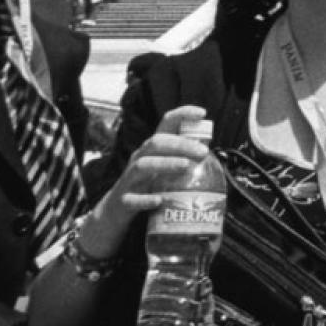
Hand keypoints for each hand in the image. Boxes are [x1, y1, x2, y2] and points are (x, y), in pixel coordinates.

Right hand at [92, 105, 212, 250]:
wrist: (116, 211)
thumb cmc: (147, 185)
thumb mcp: (164, 168)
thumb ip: (182, 157)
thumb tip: (209, 151)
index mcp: (152, 149)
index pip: (165, 124)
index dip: (182, 114)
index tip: (202, 113)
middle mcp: (139, 159)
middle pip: (156, 143)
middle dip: (180, 144)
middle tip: (202, 152)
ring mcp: (129, 180)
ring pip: (143, 166)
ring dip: (165, 164)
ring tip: (186, 166)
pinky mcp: (124, 201)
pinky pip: (133, 199)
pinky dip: (147, 199)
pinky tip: (160, 200)